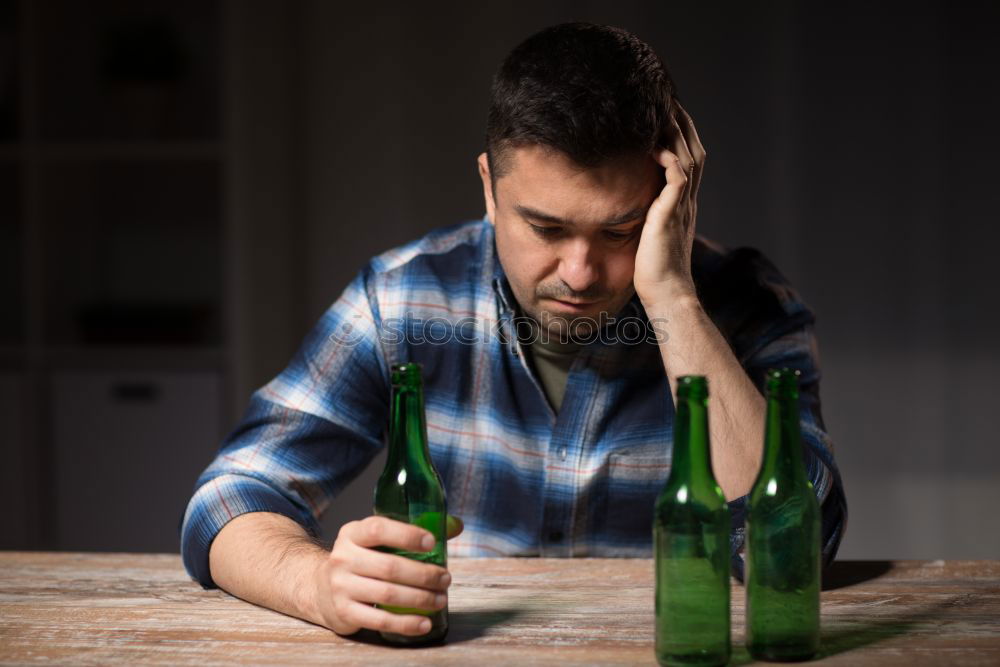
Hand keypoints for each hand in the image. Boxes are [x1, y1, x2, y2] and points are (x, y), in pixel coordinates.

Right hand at [308, 514, 463, 636]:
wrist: (320, 588)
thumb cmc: (361, 560)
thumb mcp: (376, 540)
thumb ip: (412, 531)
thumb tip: (455, 525)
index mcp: (352, 533)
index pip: (378, 529)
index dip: (407, 535)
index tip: (432, 542)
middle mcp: (343, 558)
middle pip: (390, 567)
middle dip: (424, 574)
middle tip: (445, 578)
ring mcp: (341, 586)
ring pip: (388, 594)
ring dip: (420, 599)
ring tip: (440, 599)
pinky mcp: (344, 612)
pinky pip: (380, 620)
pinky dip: (406, 623)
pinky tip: (425, 623)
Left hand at [633, 101, 705, 308]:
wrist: (666, 295)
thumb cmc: (653, 273)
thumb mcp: (647, 236)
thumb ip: (644, 217)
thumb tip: (628, 208)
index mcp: (683, 204)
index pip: (688, 160)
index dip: (681, 135)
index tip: (667, 114)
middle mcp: (687, 201)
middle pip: (694, 150)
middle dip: (682, 124)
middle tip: (668, 99)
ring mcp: (682, 207)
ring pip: (689, 157)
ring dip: (677, 133)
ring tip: (664, 109)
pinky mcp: (671, 215)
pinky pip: (677, 177)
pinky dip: (669, 158)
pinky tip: (655, 144)